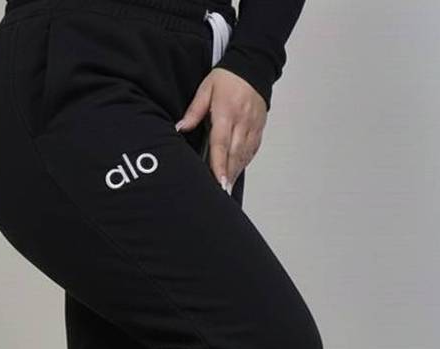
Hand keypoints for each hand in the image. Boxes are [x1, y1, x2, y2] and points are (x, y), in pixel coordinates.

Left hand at [175, 68, 266, 192]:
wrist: (253, 66)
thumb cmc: (228, 78)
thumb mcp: (206, 89)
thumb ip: (194, 111)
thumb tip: (180, 127)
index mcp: (227, 113)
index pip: (221, 144)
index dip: (219, 164)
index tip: (219, 180)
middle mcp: (241, 122)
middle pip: (233, 154)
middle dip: (227, 174)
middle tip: (221, 191)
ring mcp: (252, 126)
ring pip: (243, 155)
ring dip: (235, 172)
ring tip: (226, 187)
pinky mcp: (258, 128)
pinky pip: (251, 150)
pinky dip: (243, 163)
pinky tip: (235, 172)